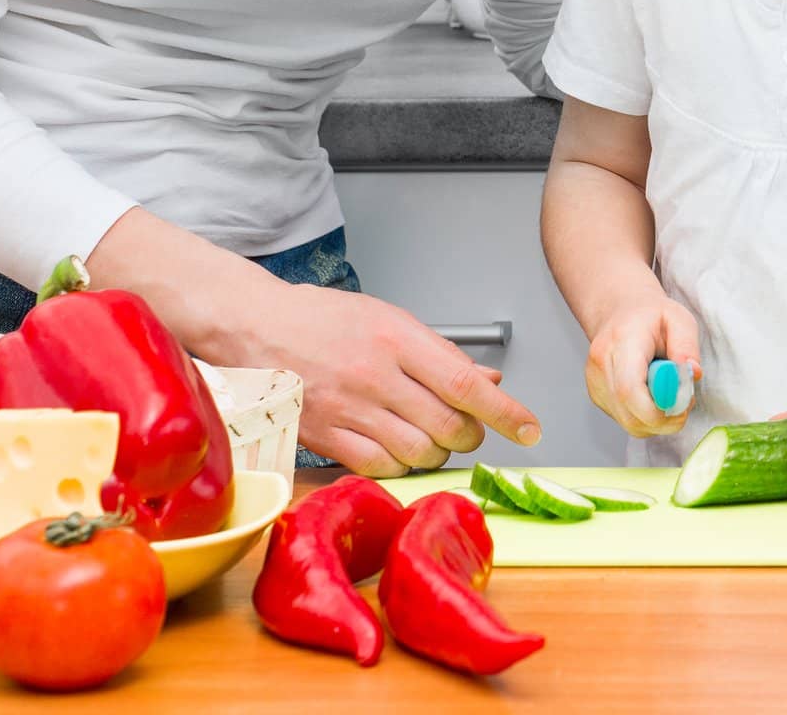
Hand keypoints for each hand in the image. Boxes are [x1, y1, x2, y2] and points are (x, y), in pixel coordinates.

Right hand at [252, 283, 540, 476]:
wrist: (255, 327)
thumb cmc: (322, 318)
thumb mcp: (387, 319)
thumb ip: (439, 354)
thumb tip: (489, 381)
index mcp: (395, 337)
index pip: (464, 383)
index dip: (505, 412)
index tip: (531, 428)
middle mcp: (375, 375)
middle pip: (448, 427)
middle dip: (470, 434)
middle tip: (466, 426)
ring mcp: (349, 410)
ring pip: (420, 453)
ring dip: (436, 452)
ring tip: (427, 433)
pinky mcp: (326, 438)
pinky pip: (382, 468)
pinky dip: (400, 465)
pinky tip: (396, 446)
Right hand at [585, 295, 702, 437]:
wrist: (620, 311)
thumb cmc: (650, 316)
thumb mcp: (678, 318)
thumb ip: (687, 346)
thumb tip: (693, 374)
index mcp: (621, 342)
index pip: (629, 390)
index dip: (658, 410)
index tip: (682, 406)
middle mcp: (601, 365)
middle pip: (630, 415)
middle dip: (665, 419)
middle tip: (684, 402)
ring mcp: (595, 383)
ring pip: (630, 424)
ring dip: (658, 420)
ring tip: (669, 393)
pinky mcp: (597, 396)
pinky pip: (627, 421)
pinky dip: (646, 418)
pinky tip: (653, 395)